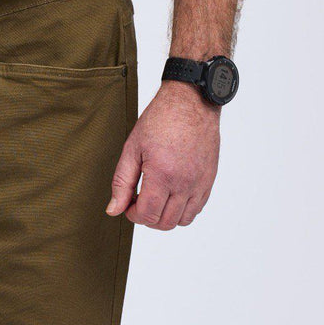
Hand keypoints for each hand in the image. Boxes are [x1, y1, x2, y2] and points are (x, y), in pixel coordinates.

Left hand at [106, 82, 220, 229]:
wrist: (192, 101)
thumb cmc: (161, 120)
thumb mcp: (132, 149)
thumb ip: (122, 183)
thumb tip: (114, 210)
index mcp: (163, 174)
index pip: (147, 215)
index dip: (133, 215)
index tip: (129, 204)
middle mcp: (184, 182)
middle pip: (164, 222)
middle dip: (147, 218)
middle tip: (140, 202)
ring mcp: (200, 182)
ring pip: (182, 220)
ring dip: (165, 217)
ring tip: (156, 199)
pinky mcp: (209, 179)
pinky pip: (196, 209)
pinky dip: (182, 210)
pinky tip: (171, 194)